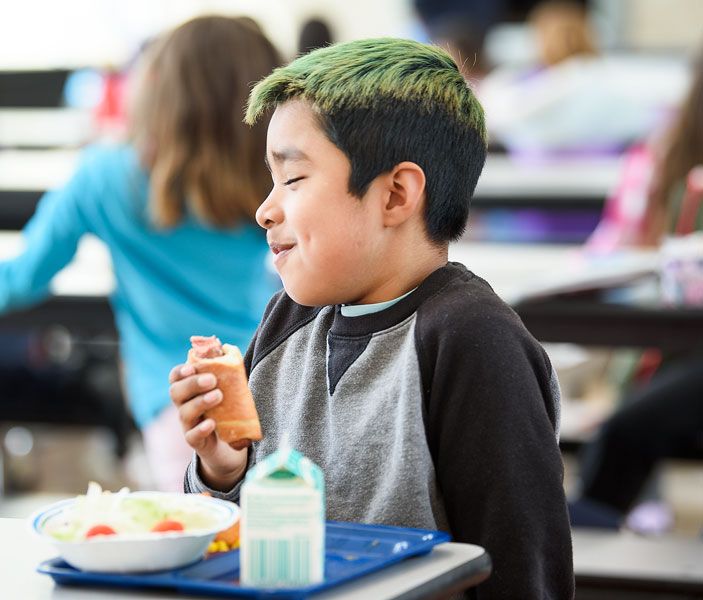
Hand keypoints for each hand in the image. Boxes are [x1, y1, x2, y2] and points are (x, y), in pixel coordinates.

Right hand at [169, 363, 247, 490]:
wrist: (227, 443)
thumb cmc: (224, 408)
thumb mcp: (225, 388)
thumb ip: (225, 370)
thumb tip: (229, 348)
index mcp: (188, 390)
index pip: (175, 378)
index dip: (179, 372)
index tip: (191, 367)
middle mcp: (183, 405)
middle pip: (175, 392)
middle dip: (192, 384)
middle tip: (212, 380)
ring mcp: (188, 424)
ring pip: (184, 413)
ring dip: (200, 402)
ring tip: (218, 396)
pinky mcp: (196, 441)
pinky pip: (192, 436)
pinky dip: (201, 429)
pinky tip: (211, 423)